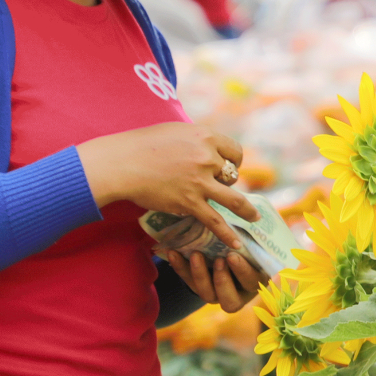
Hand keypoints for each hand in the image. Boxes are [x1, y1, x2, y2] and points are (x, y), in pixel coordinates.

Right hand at [78, 123, 255, 249]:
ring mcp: (200, 181)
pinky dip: (226, 233)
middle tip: (225, 186)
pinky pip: (214, 220)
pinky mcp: (189, 202)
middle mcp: (207, 158)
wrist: (120, 163)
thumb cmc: (142, 145)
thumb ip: (195, 140)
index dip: (233, 160)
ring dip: (247, 211)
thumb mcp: (175, 131)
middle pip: (233, 173)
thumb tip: (205, 145)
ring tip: (254, 219)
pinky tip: (235, 244)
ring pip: (234, 199)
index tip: (228, 167)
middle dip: (230, 181)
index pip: (234, 151)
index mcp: (205, 137)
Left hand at [159, 248, 262, 313]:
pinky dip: (181, 268)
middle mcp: (237, 295)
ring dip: (200, 274)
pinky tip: (173, 253)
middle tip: (218, 259)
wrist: (228, 246)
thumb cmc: (248, 243)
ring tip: (196, 254)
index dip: (242, 271)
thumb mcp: (254, 243)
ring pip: (207, 294)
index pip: (252, 282)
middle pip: (230, 300)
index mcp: (255, 282)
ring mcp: (216, 295)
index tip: (232, 255)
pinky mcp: (199, 288)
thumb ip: (253, 240)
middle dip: (222, 280)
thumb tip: (253, 218)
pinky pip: (188, 282)